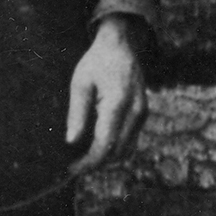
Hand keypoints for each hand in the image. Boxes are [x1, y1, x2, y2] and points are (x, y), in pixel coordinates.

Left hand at [65, 18, 148, 174]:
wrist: (122, 46)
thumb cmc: (97, 62)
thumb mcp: (80, 84)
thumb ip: (77, 113)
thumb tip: (71, 142)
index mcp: (118, 103)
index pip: (105, 143)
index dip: (89, 161)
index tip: (73, 169)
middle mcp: (136, 112)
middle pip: (118, 151)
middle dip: (97, 163)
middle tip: (75, 167)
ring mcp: (142, 114)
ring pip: (127, 149)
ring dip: (108, 158)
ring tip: (85, 159)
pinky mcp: (143, 114)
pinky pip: (132, 140)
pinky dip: (116, 148)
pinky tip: (99, 147)